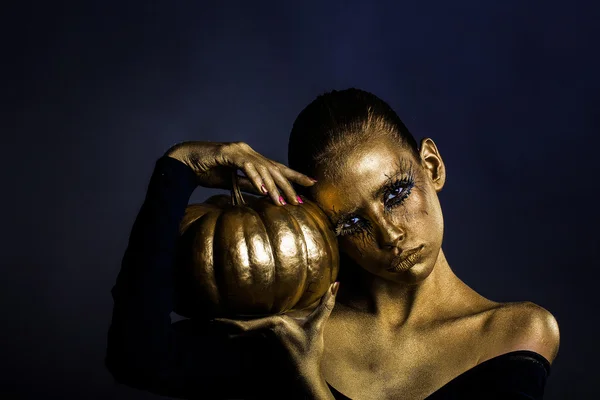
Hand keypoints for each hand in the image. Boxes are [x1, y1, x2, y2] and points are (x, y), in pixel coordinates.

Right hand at [165, 141, 315, 204]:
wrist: (184, 162)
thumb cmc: (206, 171)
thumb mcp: (232, 182)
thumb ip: (248, 185)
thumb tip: (266, 194)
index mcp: (251, 157)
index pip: (277, 167)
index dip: (294, 175)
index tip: (311, 183)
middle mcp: (248, 151)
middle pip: (274, 168)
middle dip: (289, 184)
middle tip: (300, 199)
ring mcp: (239, 150)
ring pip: (262, 168)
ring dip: (273, 187)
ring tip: (282, 202)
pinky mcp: (228, 152)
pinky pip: (246, 166)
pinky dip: (255, 178)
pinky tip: (263, 190)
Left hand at [212, 282, 338, 371]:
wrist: (305, 373)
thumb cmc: (310, 349)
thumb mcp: (318, 325)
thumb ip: (326, 304)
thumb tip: (336, 285)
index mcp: (274, 324)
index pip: (245, 324)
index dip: (227, 323)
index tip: (212, 321)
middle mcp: (265, 331)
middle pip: (240, 327)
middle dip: (223, 324)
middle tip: (208, 322)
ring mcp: (264, 341)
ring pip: (243, 333)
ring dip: (228, 329)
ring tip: (212, 325)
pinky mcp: (265, 347)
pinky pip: (248, 338)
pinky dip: (237, 335)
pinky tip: (229, 337)